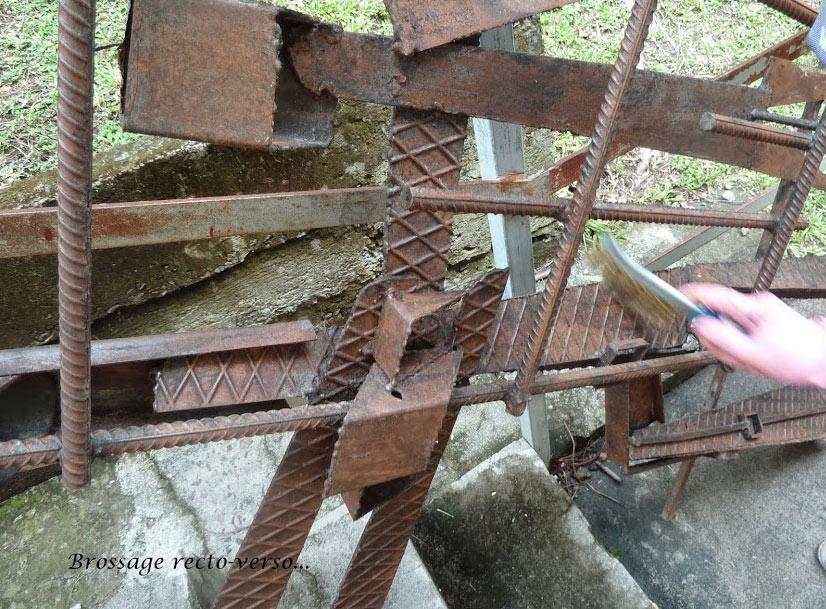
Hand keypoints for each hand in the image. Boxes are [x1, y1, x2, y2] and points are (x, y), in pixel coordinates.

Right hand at [680, 283, 825, 388]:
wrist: (823, 363)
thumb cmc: (797, 357)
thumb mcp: (752, 354)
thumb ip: (722, 338)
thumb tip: (699, 324)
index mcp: (751, 308)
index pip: (713, 294)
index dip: (691, 296)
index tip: (676, 297)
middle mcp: (754, 307)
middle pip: (717, 318)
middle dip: (719, 341)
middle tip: (732, 356)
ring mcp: (758, 315)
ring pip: (728, 330)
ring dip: (733, 349)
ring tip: (750, 361)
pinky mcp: (761, 324)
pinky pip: (739, 335)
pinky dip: (741, 350)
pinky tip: (755, 359)